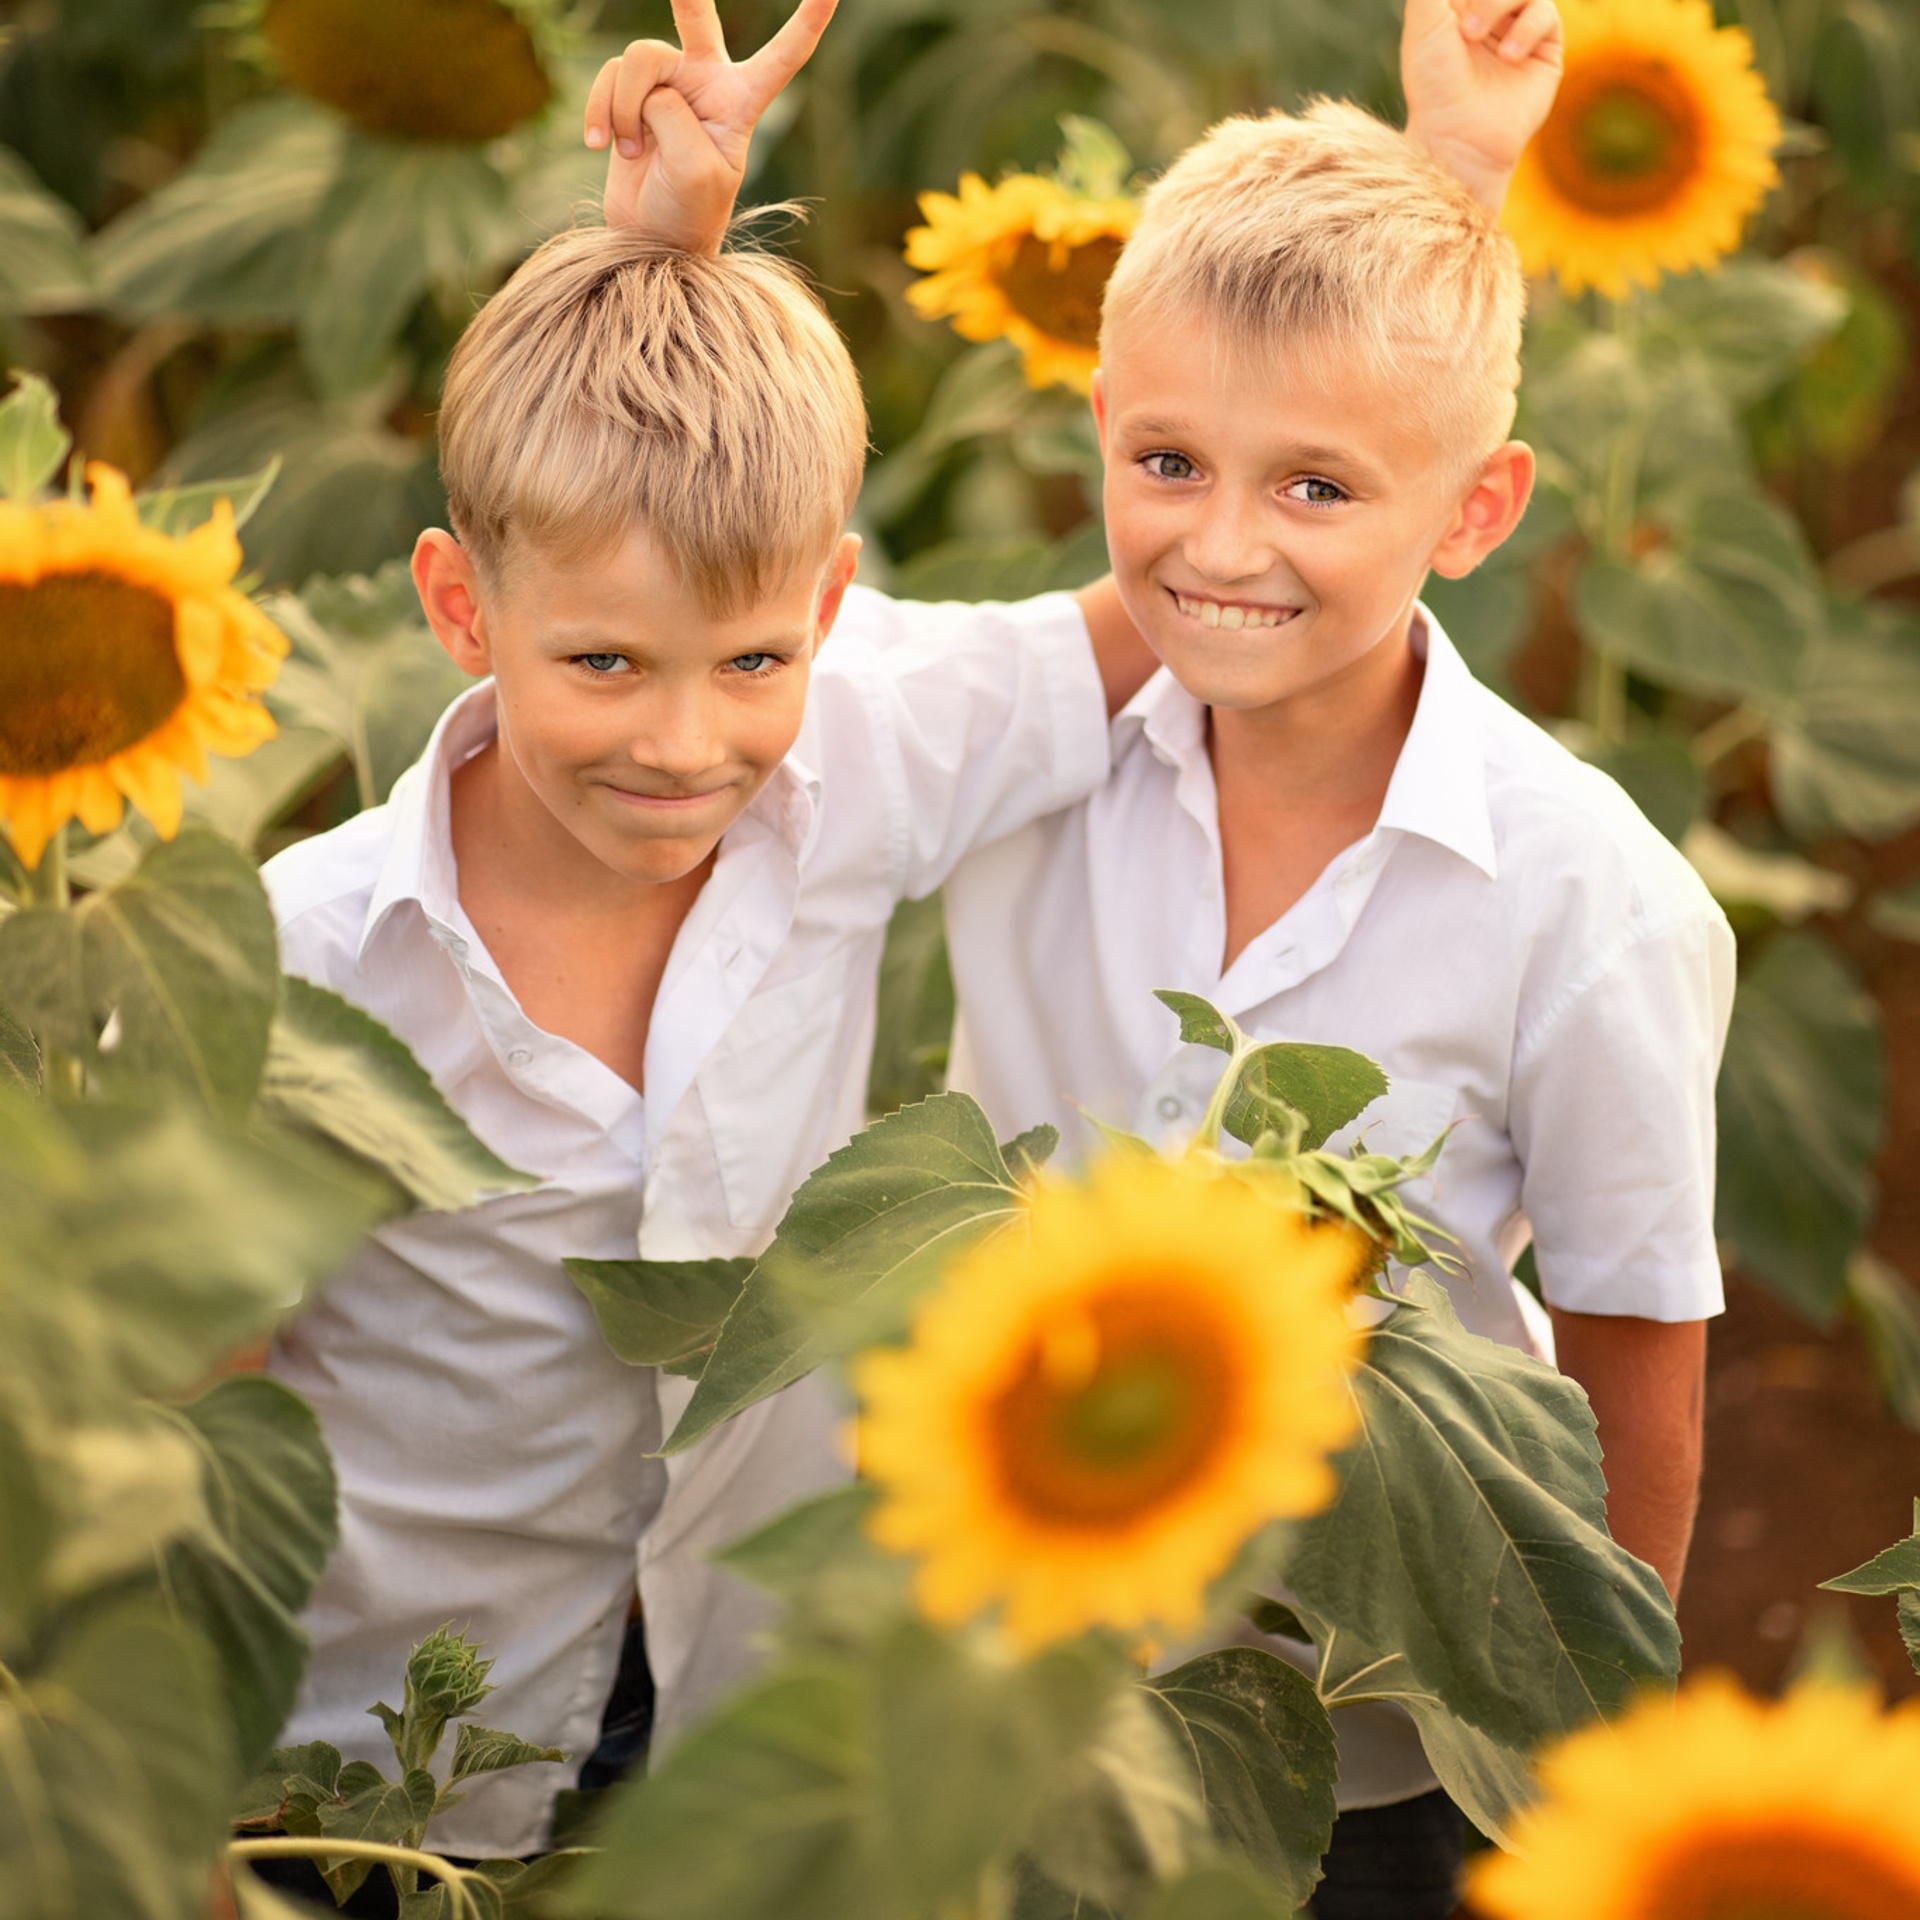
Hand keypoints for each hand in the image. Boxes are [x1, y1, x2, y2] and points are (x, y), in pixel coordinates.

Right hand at [585, 0, 837, 252]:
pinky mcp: (629, 95)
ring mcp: (667, 85)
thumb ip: (675, 116)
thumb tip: (647, 89)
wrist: (651, 239)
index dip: (807, 22)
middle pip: (698, 19)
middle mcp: (707, 83)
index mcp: (743, 102)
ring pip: (638, 60)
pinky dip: (598, 111)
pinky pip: (608, 79)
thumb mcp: (696, 170)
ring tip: (633, 152)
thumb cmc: (689, 212)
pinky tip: (599, 145)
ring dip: (626, 107)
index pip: (784, 57)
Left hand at [1402, 0, 1562, 215]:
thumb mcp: (1426, 18)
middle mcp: (1489, 10)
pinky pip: (1545, 14)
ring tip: (1474, 35)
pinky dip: (1526, 29)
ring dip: (1498, 3)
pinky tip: (1507, 55)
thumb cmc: (1433, 83)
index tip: (1465, 16)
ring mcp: (1518, 27)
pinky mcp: (1545, 47)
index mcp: (1458, 3)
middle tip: (1463, 23)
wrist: (1457, 137)